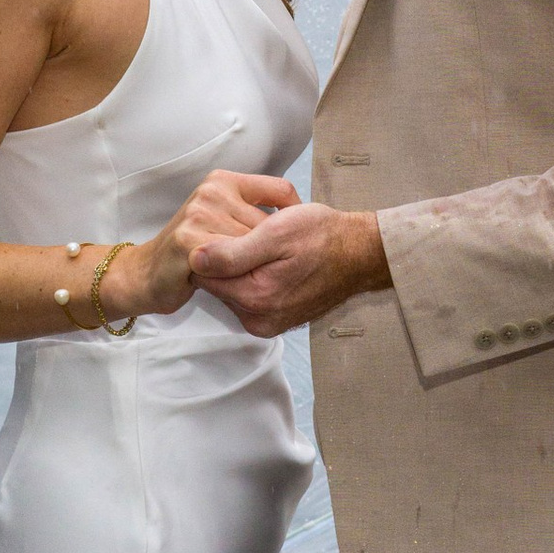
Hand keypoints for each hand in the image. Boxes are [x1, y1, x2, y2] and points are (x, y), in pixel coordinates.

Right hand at [126, 172, 301, 315]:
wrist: (148, 273)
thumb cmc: (194, 250)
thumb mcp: (225, 220)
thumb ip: (253, 213)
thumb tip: (301, 219)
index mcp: (223, 180)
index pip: (281, 190)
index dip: (294, 219)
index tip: (291, 241)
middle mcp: (212, 191)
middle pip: (270, 224)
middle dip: (270, 250)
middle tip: (263, 268)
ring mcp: (199, 213)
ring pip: (254, 244)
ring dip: (255, 266)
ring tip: (242, 276)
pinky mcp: (190, 240)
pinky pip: (233, 261)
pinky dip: (240, 275)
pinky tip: (232, 282)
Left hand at [188, 203, 390, 336]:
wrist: (359, 255)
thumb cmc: (323, 236)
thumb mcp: (278, 232)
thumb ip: (234, 251)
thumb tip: (194, 257)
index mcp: (256, 297)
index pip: (204, 273)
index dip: (213, 246)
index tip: (235, 229)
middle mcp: (258, 319)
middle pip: (216, 284)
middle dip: (226, 259)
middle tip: (253, 235)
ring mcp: (266, 324)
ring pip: (230, 290)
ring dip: (239, 268)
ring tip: (266, 248)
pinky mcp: (274, 322)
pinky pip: (246, 298)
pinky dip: (252, 278)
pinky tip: (271, 262)